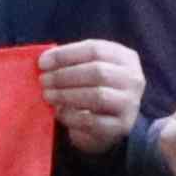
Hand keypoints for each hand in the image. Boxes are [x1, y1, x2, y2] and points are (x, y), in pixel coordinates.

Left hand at [40, 34, 143, 150]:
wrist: (110, 123)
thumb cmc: (94, 88)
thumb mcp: (88, 68)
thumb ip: (71, 62)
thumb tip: (44, 61)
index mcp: (125, 57)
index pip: (95, 49)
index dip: (65, 54)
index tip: (42, 62)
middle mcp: (133, 79)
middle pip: (97, 71)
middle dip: (64, 75)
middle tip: (44, 81)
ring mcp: (130, 103)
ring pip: (97, 95)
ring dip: (66, 94)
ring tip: (48, 95)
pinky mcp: (121, 126)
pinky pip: (93, 121)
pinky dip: (72, 116)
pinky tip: (59, 112)